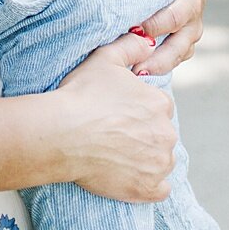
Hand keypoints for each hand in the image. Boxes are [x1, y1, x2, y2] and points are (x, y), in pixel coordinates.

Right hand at [57, 36, 178, 200]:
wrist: (62, 133)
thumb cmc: (81, 95)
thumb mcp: (104, 58)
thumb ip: (131, 46)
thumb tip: (147, 40)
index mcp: (159, 103)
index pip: (158, 107)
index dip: (139, 109)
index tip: (120, 114)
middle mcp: (166, 134)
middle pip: (161, 134)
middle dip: (144, 134)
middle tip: (115, 134)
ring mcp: (159, 164)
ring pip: (161, 160)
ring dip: (146, 158)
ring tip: (117, 154)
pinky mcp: (149, 189)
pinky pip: (160, 189)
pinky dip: (148, 184)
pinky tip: (129, 175)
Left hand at [130, 0, 207, 76]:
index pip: (176, 17)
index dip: (157, 24)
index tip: (134, 28)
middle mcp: (193, 21)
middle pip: (179, 46)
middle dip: (159, 59)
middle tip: (136, 68)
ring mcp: (188, 35)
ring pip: (176, 57)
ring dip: (157, 68)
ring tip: (135, 76)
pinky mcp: (180, 43)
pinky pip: (172, 59)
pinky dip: (157, 67)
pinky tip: (137, 73)